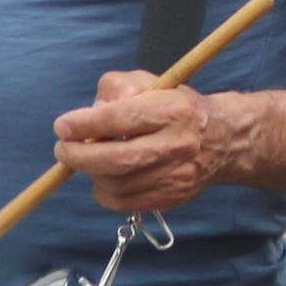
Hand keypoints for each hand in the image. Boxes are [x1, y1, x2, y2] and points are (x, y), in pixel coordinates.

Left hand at [53, 73, 238, 213]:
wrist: (222, 140)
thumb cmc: (175, 107)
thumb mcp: (149, 82)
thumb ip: (116, 88)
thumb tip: (90, 113)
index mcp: (171, 110)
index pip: (121, 118)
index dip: (85, 124)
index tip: (62, 126)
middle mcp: (177, 145)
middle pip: (117, 159)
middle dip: (79, 156)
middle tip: (63, 149)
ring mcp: (176, 176)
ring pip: (117, 184)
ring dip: (91, 172)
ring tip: (89, 158)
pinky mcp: (172, 197)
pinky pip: (124, 203)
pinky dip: (104, 192)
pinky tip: (105, 176)